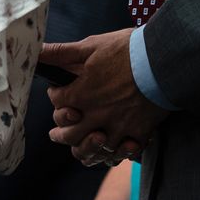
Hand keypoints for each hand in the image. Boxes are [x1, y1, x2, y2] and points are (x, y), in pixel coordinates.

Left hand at [42, 28, 165, 166]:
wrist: (163, 59)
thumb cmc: (127, 50)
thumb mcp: (91, 46)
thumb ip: (61, 53)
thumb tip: (36, 51)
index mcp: (81, 94)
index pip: (57, 103)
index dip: (55, 96)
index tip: (59, 92)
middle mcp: (95, 115)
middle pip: (69, 136)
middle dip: (60, 134)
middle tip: (57, 133)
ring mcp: (117, 127)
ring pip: (94, 150)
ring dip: (86, 148)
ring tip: (84, 144)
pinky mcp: (138, 132)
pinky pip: (123, 153)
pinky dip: (117, 153)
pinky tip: (115, 147)